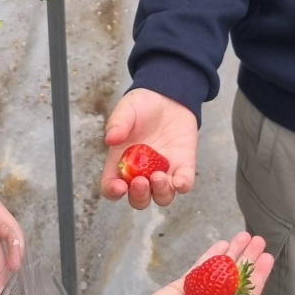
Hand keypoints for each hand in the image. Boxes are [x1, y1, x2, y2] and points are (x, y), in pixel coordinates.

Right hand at [102, 88, 197, 208]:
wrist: (168, 95)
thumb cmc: (142, 105)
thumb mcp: (127, 109)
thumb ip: (118, 123)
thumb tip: (110, 139)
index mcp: (121, 162)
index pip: (112, 186)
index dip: (113, 191)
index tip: (119, 187)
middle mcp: (141, 172)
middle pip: (138, 199)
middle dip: (139, 196)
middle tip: (141, 181)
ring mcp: (163, 172)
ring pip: (161, 197)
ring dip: (160, 193)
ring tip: (158, 176)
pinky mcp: (183, 166)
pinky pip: (184, 184)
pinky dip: (182, 186)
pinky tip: (180, 181)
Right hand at [115, 232, 282, 294]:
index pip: (248, 294)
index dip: (259, 275)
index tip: (267, 256)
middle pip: (236, 279)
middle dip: (248, 259)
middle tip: (258, 239)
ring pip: (220, 270)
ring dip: (233, 253)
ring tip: (244, 235)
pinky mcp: (184, 285)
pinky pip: (202, 267)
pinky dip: (212, 255)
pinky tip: (222, 243)